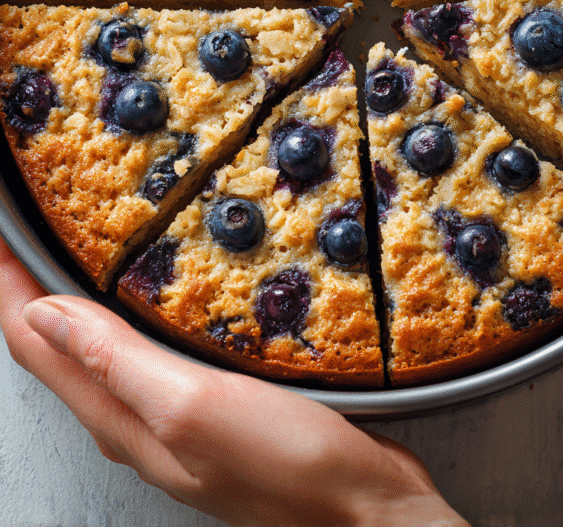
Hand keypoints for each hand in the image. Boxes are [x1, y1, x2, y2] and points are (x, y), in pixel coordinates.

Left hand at [0, 239, 468, 526]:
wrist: (361, 510)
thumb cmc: (286, 468)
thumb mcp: (193, 408)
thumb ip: (117, 362)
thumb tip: (45, 313)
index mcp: (119, 417)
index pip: (34, 343)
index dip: (8, 283)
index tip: (2, 229)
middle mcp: (133, 417)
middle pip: (56, 345)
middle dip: (29, 285)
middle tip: (28, 228)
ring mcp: (171, 411)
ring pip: (99, 345)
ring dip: (75, 294)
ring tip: (72, 243)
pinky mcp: (208, 401)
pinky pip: (147, 349)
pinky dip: (129, 310)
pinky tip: (151, 287)